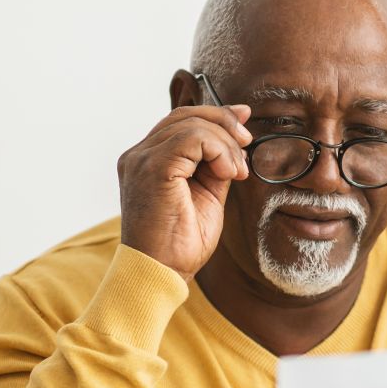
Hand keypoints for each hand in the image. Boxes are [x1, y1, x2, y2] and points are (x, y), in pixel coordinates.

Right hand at [117, 103, 252, 280]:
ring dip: (225, 143)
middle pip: (185, 115)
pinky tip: (227, 173)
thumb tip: (237, 139)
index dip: (216, 115)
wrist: (161, 273)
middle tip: (247, 144)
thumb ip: (216, 165)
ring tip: (236, 172)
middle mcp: (139, 155)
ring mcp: (142, 159)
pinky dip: (219, 150)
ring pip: (191, 124)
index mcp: (149, 160)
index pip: (181, 121)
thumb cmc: (181, 244)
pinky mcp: (152, 168)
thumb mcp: (208, 195)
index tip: (245, 124)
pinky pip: (192, 138)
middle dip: (225, 122)